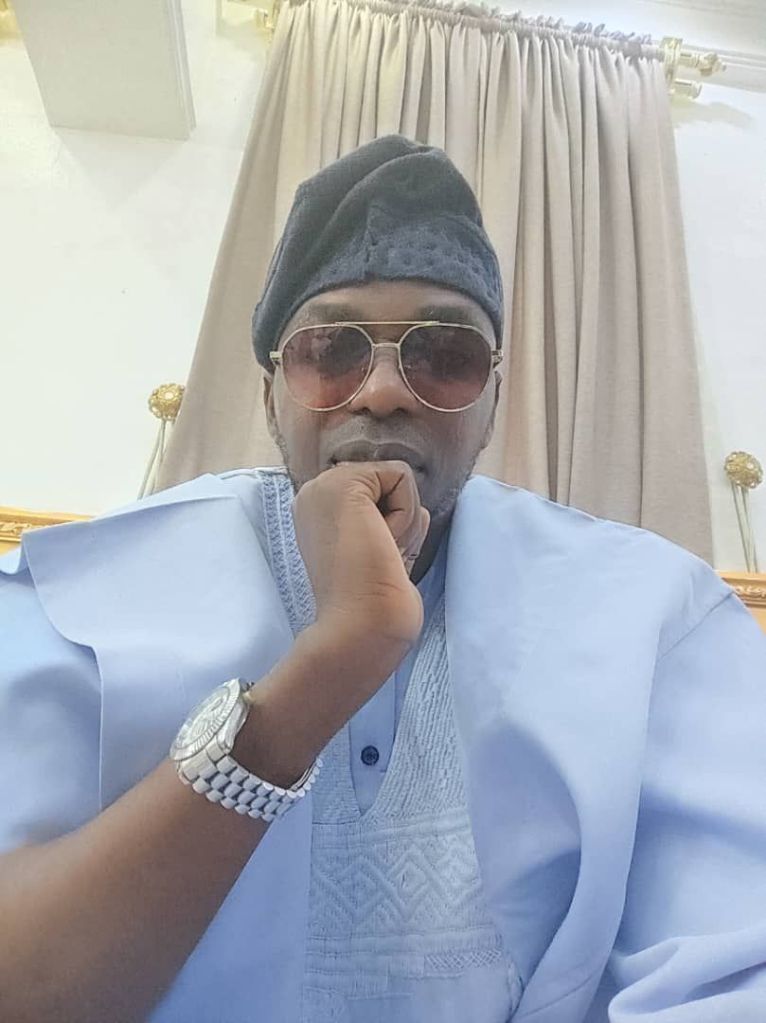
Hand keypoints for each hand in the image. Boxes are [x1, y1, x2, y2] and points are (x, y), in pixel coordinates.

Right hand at [292, 461, 429, 654]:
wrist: (360, 626)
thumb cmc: (373, 603)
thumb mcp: (381, 552)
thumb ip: (390, 524)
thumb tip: (416, 510)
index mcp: (318, 513)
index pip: (378, 494)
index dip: (392, 526)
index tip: (373, 560)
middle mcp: (314, 494)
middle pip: (389, 484)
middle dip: (400, 520)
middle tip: (378, 557)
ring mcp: (323, 486)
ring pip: (397, 479)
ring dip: (403, 520)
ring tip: (378, 552)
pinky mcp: (343, 484)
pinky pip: (401, 476)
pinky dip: (405, 512)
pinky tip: (383, 541)